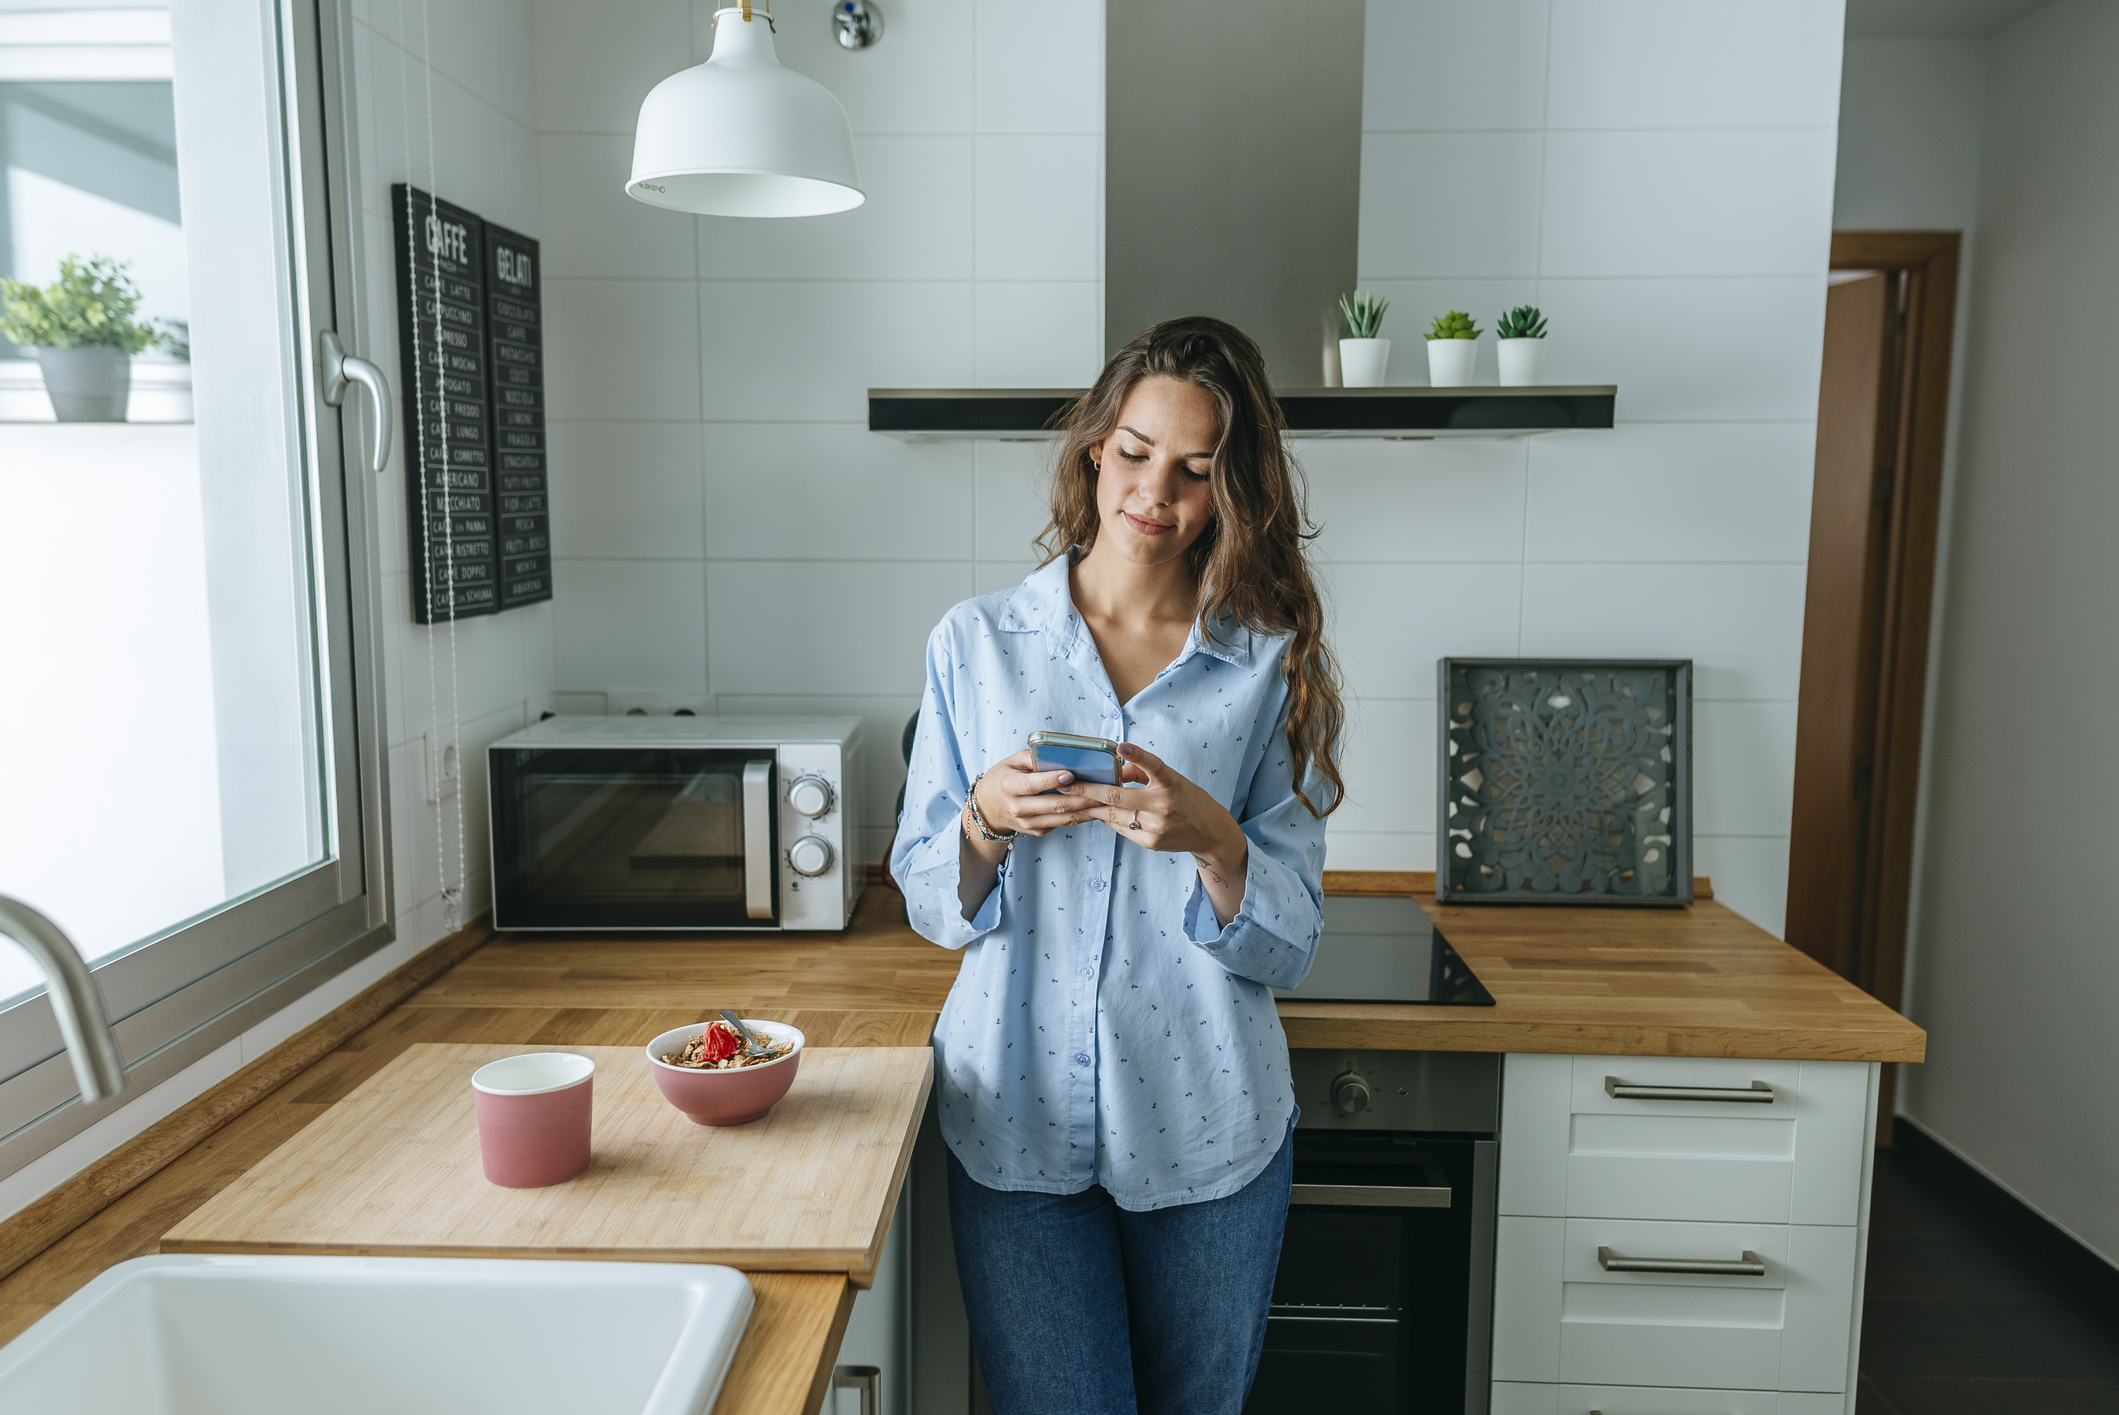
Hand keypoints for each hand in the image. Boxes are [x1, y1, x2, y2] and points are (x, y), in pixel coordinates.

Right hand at [970, 749, 1097, 838]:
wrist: (988, 808)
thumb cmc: (1004, 778)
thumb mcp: (1012, 762)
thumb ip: (1035, 757)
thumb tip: (1063, 755)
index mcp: (1009, 786)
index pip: (1032, 784)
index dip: (1052, 780)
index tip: (1071, 773)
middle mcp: (1018, 808)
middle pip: (1055, 804)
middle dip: (1082, 797)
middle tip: (1103, 788)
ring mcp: (1028, 823)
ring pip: (1064, 817)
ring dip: (1088, 809)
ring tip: (1107, 799)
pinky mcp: (1038, 831)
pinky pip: (1064, 823)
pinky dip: (1082, 815)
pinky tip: (1096, 807)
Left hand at [1064, 743, 1247, 867]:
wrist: (1210, 832)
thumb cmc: (1187, 799)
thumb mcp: (1171, 780)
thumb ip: (1142, 772)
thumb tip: (1114, 769)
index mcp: (1172, 783)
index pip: (1154, 766)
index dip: (1138, 755)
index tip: (1121, 746)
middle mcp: (1164, 806)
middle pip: (1118, 797)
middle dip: (1087, 790)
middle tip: (1064, 783)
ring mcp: (1156, 827)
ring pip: (1113, 816)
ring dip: (1091, 806)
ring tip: (1070, 798)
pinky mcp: (1151, 843)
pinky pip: (1121, 829)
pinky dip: (1109, 819)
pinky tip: (1099, 813)